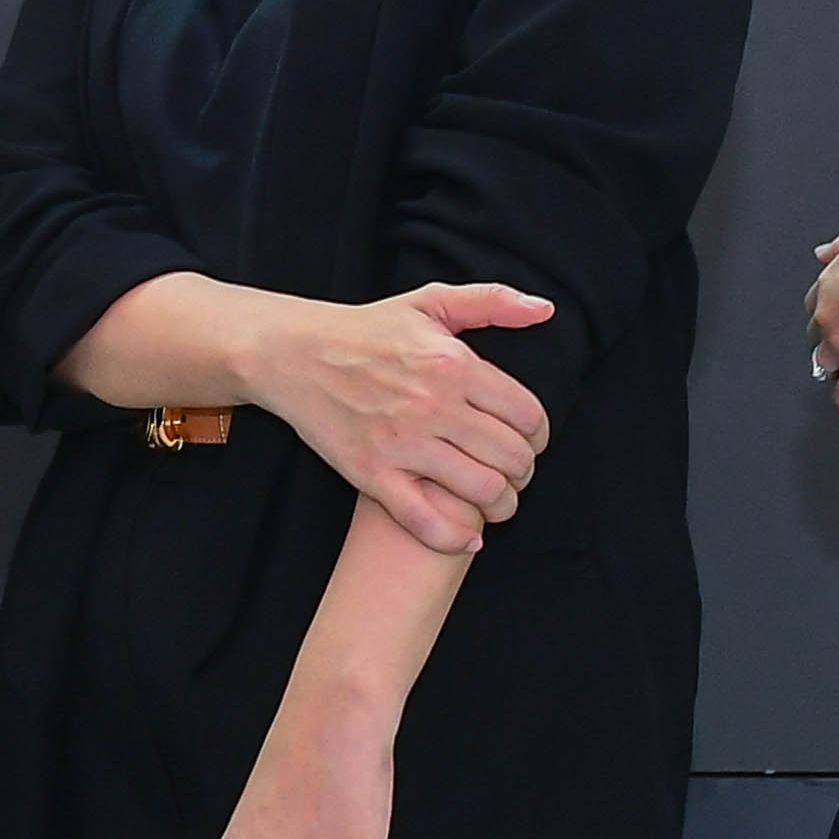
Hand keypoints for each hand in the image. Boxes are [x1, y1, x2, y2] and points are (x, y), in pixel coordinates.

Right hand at [237, 282, 554, 554]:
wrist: (293, 354)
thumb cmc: (364, 330)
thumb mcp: (429, 304)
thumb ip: (492, 301)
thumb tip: (545, 310)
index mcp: (455, 364)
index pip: (528, 416)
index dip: (539, 436)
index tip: (529, 442)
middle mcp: (434, 405)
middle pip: (513, 458)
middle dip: (524, 473)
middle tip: (514, 474)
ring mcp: (403, 444)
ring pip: (483, 492)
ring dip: (502, 505)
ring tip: (496, 501)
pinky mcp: (372, 474)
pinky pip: (429, 521)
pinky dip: (457, 537)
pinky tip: (467, 535)